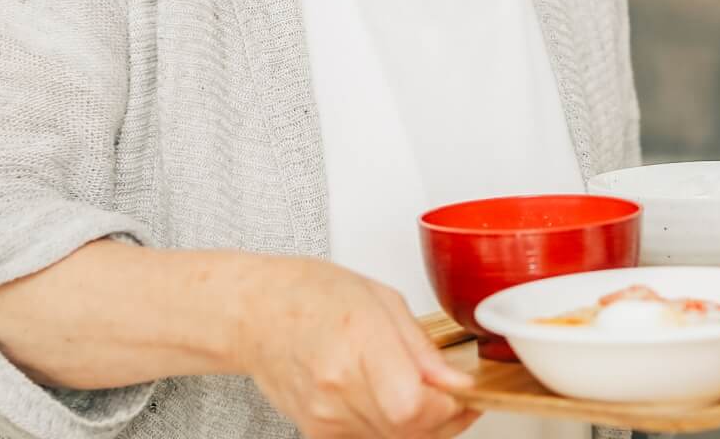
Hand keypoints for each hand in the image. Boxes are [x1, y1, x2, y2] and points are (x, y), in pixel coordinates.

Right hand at [231, 258, 478, 437]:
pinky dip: (389, 425)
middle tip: (454, 395)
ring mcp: (324, 414)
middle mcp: (337, 385)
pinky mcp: (317, 432)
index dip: (448, 407)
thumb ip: (423, 348)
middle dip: (443, 417)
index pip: (412, 405)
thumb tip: (456, 383)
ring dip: (417, 423)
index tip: (463, 391)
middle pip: (409, 429)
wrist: (256, 314)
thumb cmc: (312, 295)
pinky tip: (385, 396)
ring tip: (417, 388)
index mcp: (359, 340)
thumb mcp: (382, 300)